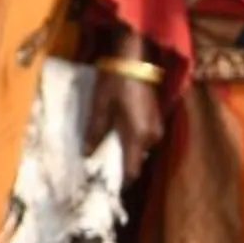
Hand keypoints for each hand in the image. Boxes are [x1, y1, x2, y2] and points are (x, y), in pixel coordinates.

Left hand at [85, 69, 163, 184]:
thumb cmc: (115, 82)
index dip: (119, 181)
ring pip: (139, 147)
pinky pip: (143, 136)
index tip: (104, 186)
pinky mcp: (155, 117)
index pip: (132, 170)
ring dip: (125, 150)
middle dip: (119, 164)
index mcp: (138, 136)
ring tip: (104, 149)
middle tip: (99, 165)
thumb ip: (94, 131)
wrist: (135, 57)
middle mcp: (152, 136)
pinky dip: (131, 138)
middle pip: (136, 160)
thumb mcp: (99, 106)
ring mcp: (156, 126)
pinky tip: (116, 133)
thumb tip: (87, 154)